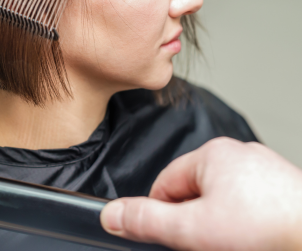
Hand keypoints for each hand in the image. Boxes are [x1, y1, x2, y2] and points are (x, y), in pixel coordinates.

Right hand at [100, 137, 301, 250]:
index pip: (164, 184)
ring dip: (221, 225)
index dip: (163, 216)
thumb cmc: (268, 232)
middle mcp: (239, 154)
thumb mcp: (193, 230)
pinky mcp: (284, 189)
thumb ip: (148, 220)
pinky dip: (247, 225)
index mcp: (212, 154)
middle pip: (194, 193)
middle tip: (209, 244)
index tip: (173, 238)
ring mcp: (264, 171)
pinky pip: (249, 206)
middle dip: (195, 222)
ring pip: (223, 201)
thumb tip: (111, 215)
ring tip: (237, 244)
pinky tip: (255, 241)